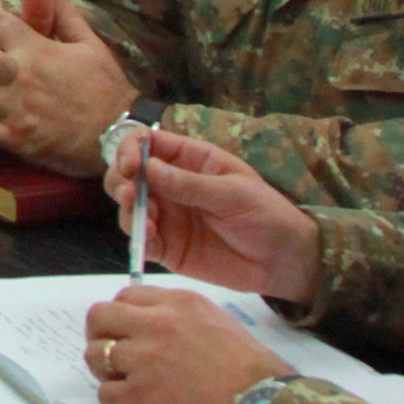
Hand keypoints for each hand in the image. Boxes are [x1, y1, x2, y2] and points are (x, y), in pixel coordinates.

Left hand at [83, 286, 294, 403]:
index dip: (121, 315)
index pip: (125, 296)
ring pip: (95, 355)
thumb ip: (179, 316)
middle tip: (111, 353)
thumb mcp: (217, 322)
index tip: (125, 330)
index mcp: (177, 303)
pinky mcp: (140, 396)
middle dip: (99, 335)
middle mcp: (156, 325)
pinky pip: (105, 394)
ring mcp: (144, 360)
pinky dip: (116, 401)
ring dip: (105, 369)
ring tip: (124, 380)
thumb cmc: (252, 369)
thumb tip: (148, 322)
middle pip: (99, 317)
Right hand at [108, 127, 324, 301]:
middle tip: (131, 193)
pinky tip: (149, 235)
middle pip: (127, 173)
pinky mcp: (166, 246)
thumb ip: (189, 184)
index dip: (131, 148)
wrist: (282, 261)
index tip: (131, 165)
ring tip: (146, 216)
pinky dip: (137, 235)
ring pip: (127, 205)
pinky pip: (140, 238)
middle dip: (121, 179)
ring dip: (126, 207)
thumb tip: (147, 168)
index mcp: (189, 160)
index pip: (147, 142)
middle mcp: (170, 184)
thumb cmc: (266, 215)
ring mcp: (166, 216)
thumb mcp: (233, 193)